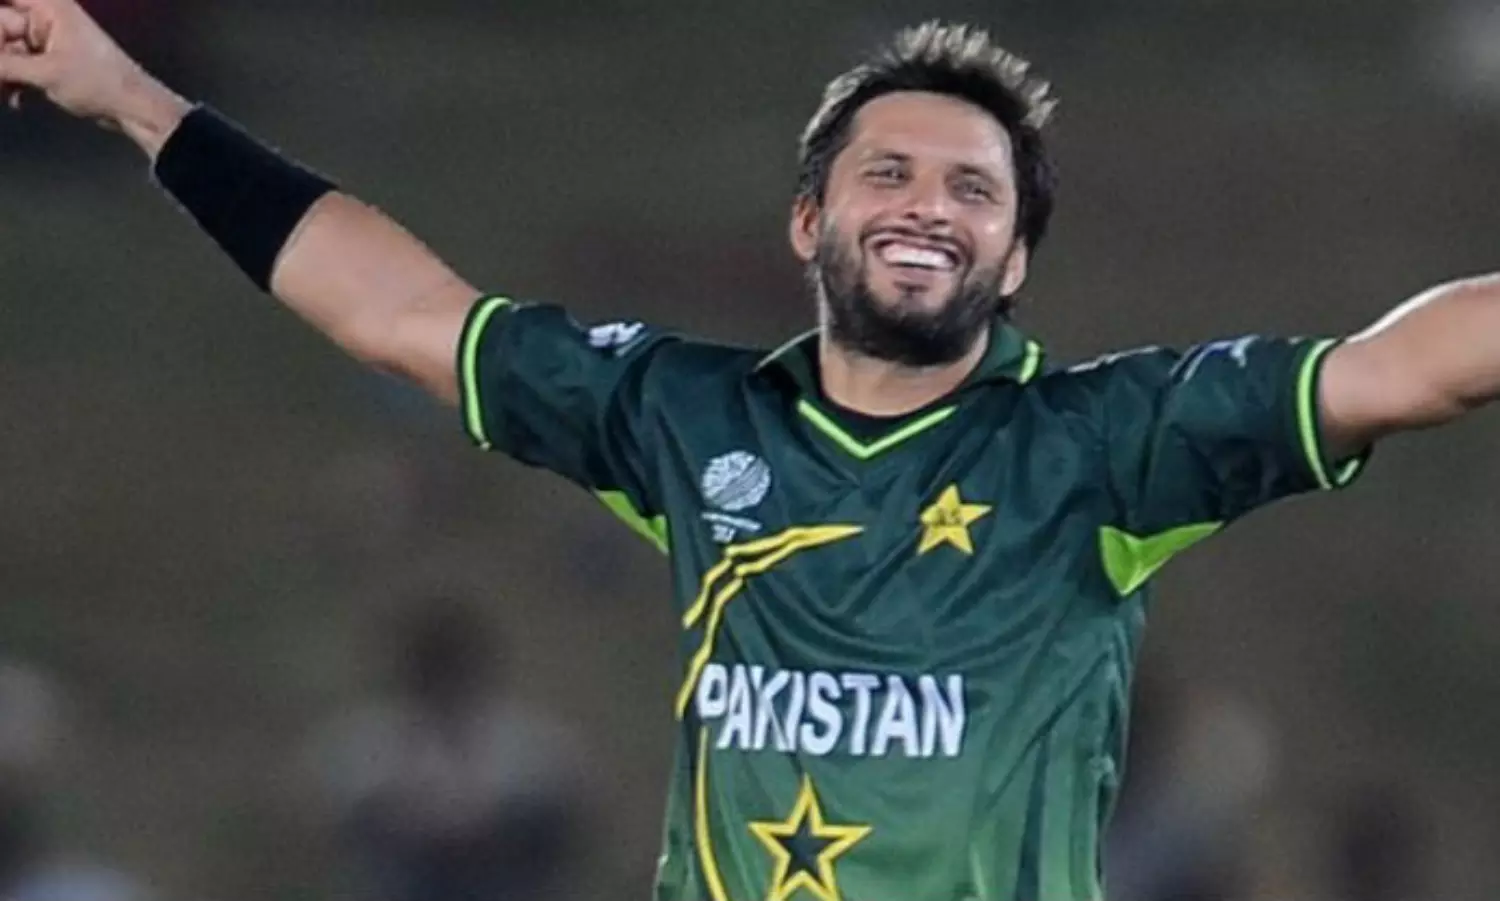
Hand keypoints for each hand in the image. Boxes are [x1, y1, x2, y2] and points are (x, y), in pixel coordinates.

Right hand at [0, 0, 188, 154]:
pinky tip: (15, 99)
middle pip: (1, 25)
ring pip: (7, 49)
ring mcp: (48, 40)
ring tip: (4, 91)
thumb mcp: (45, 73)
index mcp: (49, 7)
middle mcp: (47, 18)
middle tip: (1, 76)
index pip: (8, 0)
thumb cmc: (98, 84)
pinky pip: (19, 64)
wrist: (132, 109)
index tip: (1, 48)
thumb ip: (4, 64)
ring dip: (3, 72)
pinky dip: (13, 80)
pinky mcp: (50, 61)